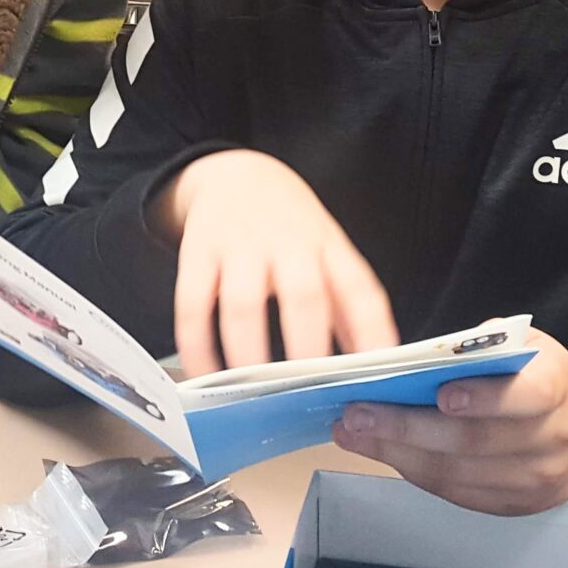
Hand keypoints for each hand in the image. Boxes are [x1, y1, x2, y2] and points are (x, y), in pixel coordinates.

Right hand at [153, 150, 398, 378]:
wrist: (235, 172)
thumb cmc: (291, 227)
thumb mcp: (329, 253)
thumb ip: (349, 308)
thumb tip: (371, 366)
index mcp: (329, 249)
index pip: (361, 290)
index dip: (372, 332)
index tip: (375, 373)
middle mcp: (289, 245)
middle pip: (303, 296)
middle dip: (306, 348)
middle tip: (304, 393)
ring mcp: (240, 247)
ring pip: (242, 304)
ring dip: (246, 354)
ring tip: (249, 395)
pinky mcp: (197, 252)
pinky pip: (192, 304)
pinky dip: (196, 345)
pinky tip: (203, 376)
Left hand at [331, 331, 567, 515]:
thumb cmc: (536, 376)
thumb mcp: (522, 345)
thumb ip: (479, 350)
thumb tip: (416, 363)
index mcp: (557, 387)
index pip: (527, 396)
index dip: (484, 398)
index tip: (442, 395)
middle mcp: (552, 438)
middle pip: (475, 441)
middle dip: (408, 428)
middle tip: (359, 414)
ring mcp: (534, 478)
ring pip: (457, 472)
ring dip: (397, 453)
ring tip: (354, 433)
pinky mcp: (515, 505)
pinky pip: (456, 493)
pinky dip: (414, 471)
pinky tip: (383, 452)